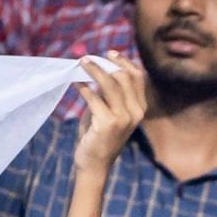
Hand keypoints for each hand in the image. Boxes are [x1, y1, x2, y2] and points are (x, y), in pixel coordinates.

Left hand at [71, 53, 146, 183]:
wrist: (95, 163)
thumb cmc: (99, 136)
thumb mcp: (110, 112)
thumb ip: (109, 94)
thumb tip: (98, 69)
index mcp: (140, 108)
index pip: (138, 77)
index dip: (124, 62)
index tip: (109, 53)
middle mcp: (136, 112)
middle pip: (124, 77)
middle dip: (104, 64)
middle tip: (86, 58)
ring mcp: (123, 118)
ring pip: (110, 84)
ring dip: (93, 70)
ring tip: (80, 64)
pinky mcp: (108, 123)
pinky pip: (94, 97)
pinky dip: (84, 88)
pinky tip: (76, 83)